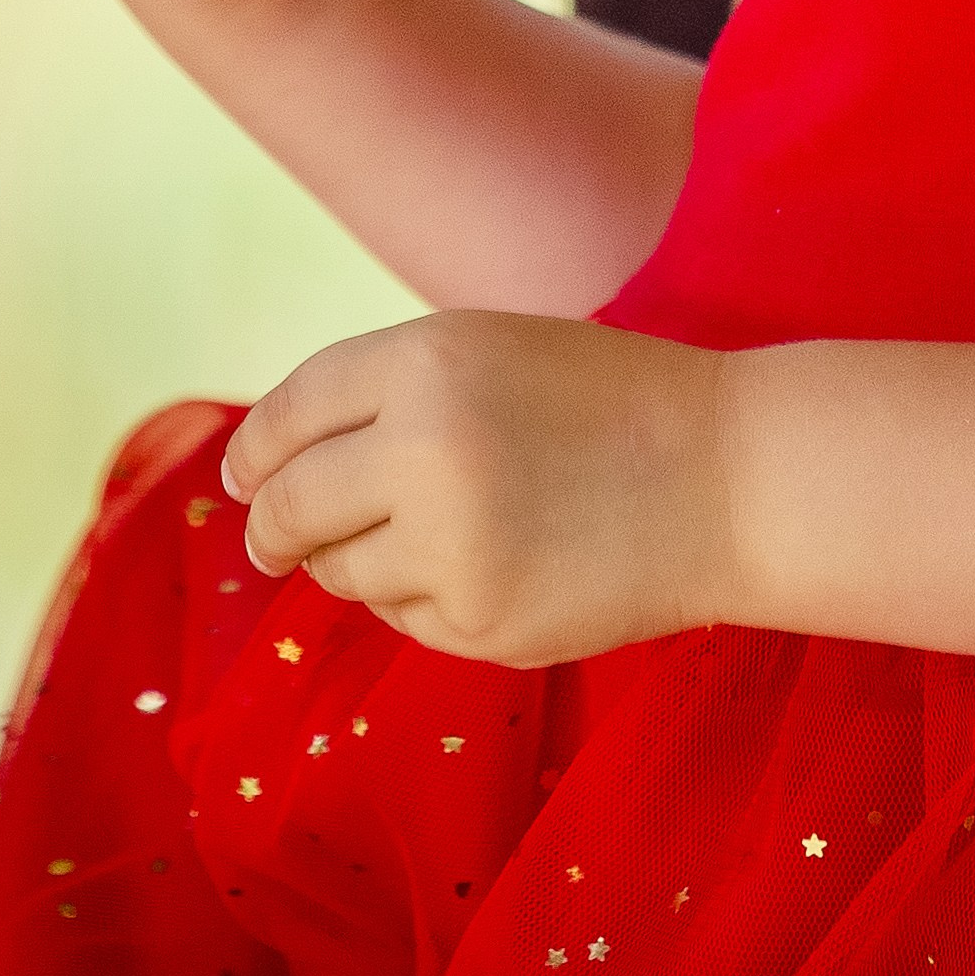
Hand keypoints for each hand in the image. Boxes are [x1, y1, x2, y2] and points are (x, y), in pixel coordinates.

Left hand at [222, 310, 735, 666]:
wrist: (731, 476)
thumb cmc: (611, 401)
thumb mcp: (493, 352)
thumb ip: (389, 395)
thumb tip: (270, 474)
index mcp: (427, 359)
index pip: (291, 412)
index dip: (256, 449)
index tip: (243, 477)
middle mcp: (423, 447)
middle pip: (290, 505)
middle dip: (273, 527)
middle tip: (273, 542)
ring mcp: (449, 544)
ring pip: (340, 570)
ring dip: (355, 559)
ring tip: (435, 535)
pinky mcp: (480, 624)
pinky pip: (405, 616)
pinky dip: (423, 598)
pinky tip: (492, 567)